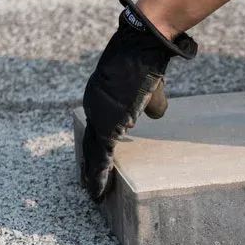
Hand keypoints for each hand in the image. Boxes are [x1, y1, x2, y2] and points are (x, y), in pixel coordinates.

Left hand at [81, 0, 196, 201]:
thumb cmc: (147, 64)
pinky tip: (100, 190)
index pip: (95, 128)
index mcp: (99, 98)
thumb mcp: (149, 89)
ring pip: (92, 153)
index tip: (95, 162)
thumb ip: (150, 105)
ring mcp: (97, 117)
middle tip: (88, 186)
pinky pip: (101, 157)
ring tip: (94, 194)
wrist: (142, 50)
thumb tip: (155, 116)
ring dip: (93, 176)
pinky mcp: (106, 125)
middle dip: (89, 166)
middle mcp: (93, 108)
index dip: (95, 148)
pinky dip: (100, 175)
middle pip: (88, 143)